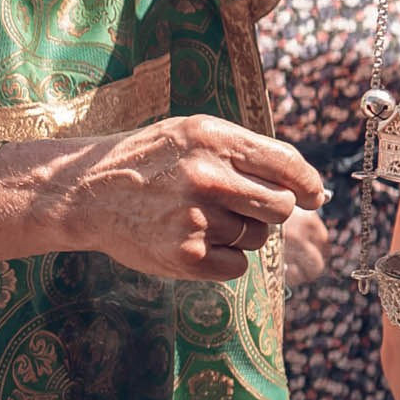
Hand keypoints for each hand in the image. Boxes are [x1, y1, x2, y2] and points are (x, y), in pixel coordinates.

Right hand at [55, 115, 326, 282]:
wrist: (87, 193)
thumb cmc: (148, 161)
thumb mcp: (192, 134)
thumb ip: (244, 151)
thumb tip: (304, 186)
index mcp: (214, 140)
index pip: (288, 165)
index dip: (308, 185)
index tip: (312, 197)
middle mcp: (209, 177)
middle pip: (280, 207)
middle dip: (269, 210)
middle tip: (242, 208)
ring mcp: (197, 218)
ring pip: (257, 237)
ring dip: (239, 234)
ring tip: (200, 219)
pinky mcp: (186, 255)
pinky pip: (237, 265)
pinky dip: (222, 259)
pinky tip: (192, 242)